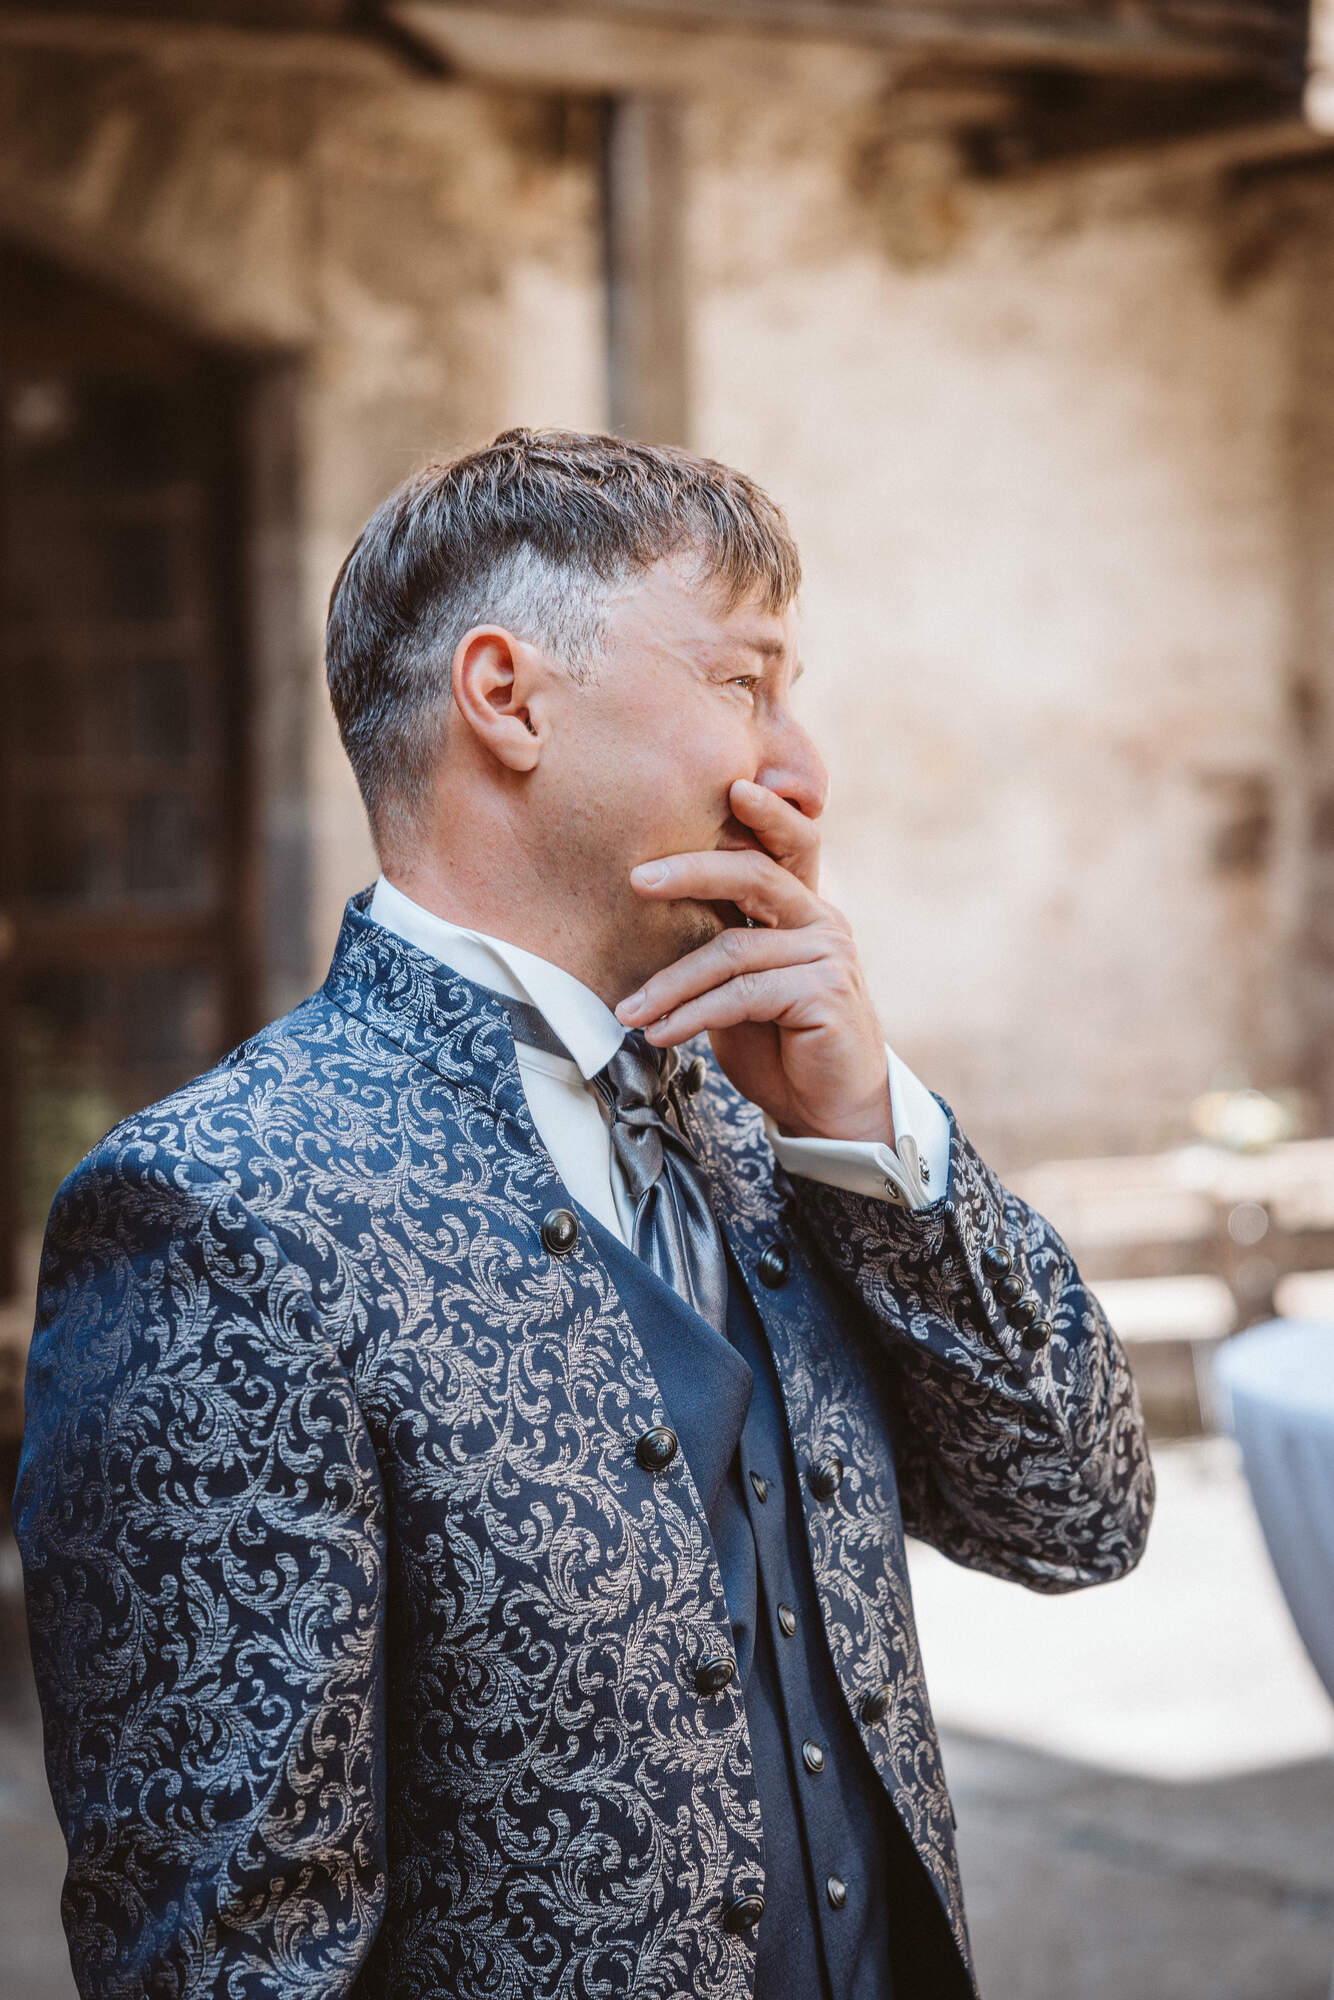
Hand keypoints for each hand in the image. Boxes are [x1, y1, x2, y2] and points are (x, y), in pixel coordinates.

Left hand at [615, 779, 894, 1143]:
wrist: (832, 1114)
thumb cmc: (781, 1049)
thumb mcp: (741, 989)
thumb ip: (720, 948)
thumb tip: (653, 916)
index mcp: (803, 910)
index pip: (785, 847)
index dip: (767, 814)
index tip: (733, 788)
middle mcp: (823, 922)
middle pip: (755, 874)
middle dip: (692, 870)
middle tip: (636, 879)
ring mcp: (829, 956)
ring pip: (733, 949)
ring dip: (670, 984)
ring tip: (629, 1012)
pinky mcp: (825, 994)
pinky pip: (743, 994)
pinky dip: (693, 1014)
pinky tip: (661, 1034)